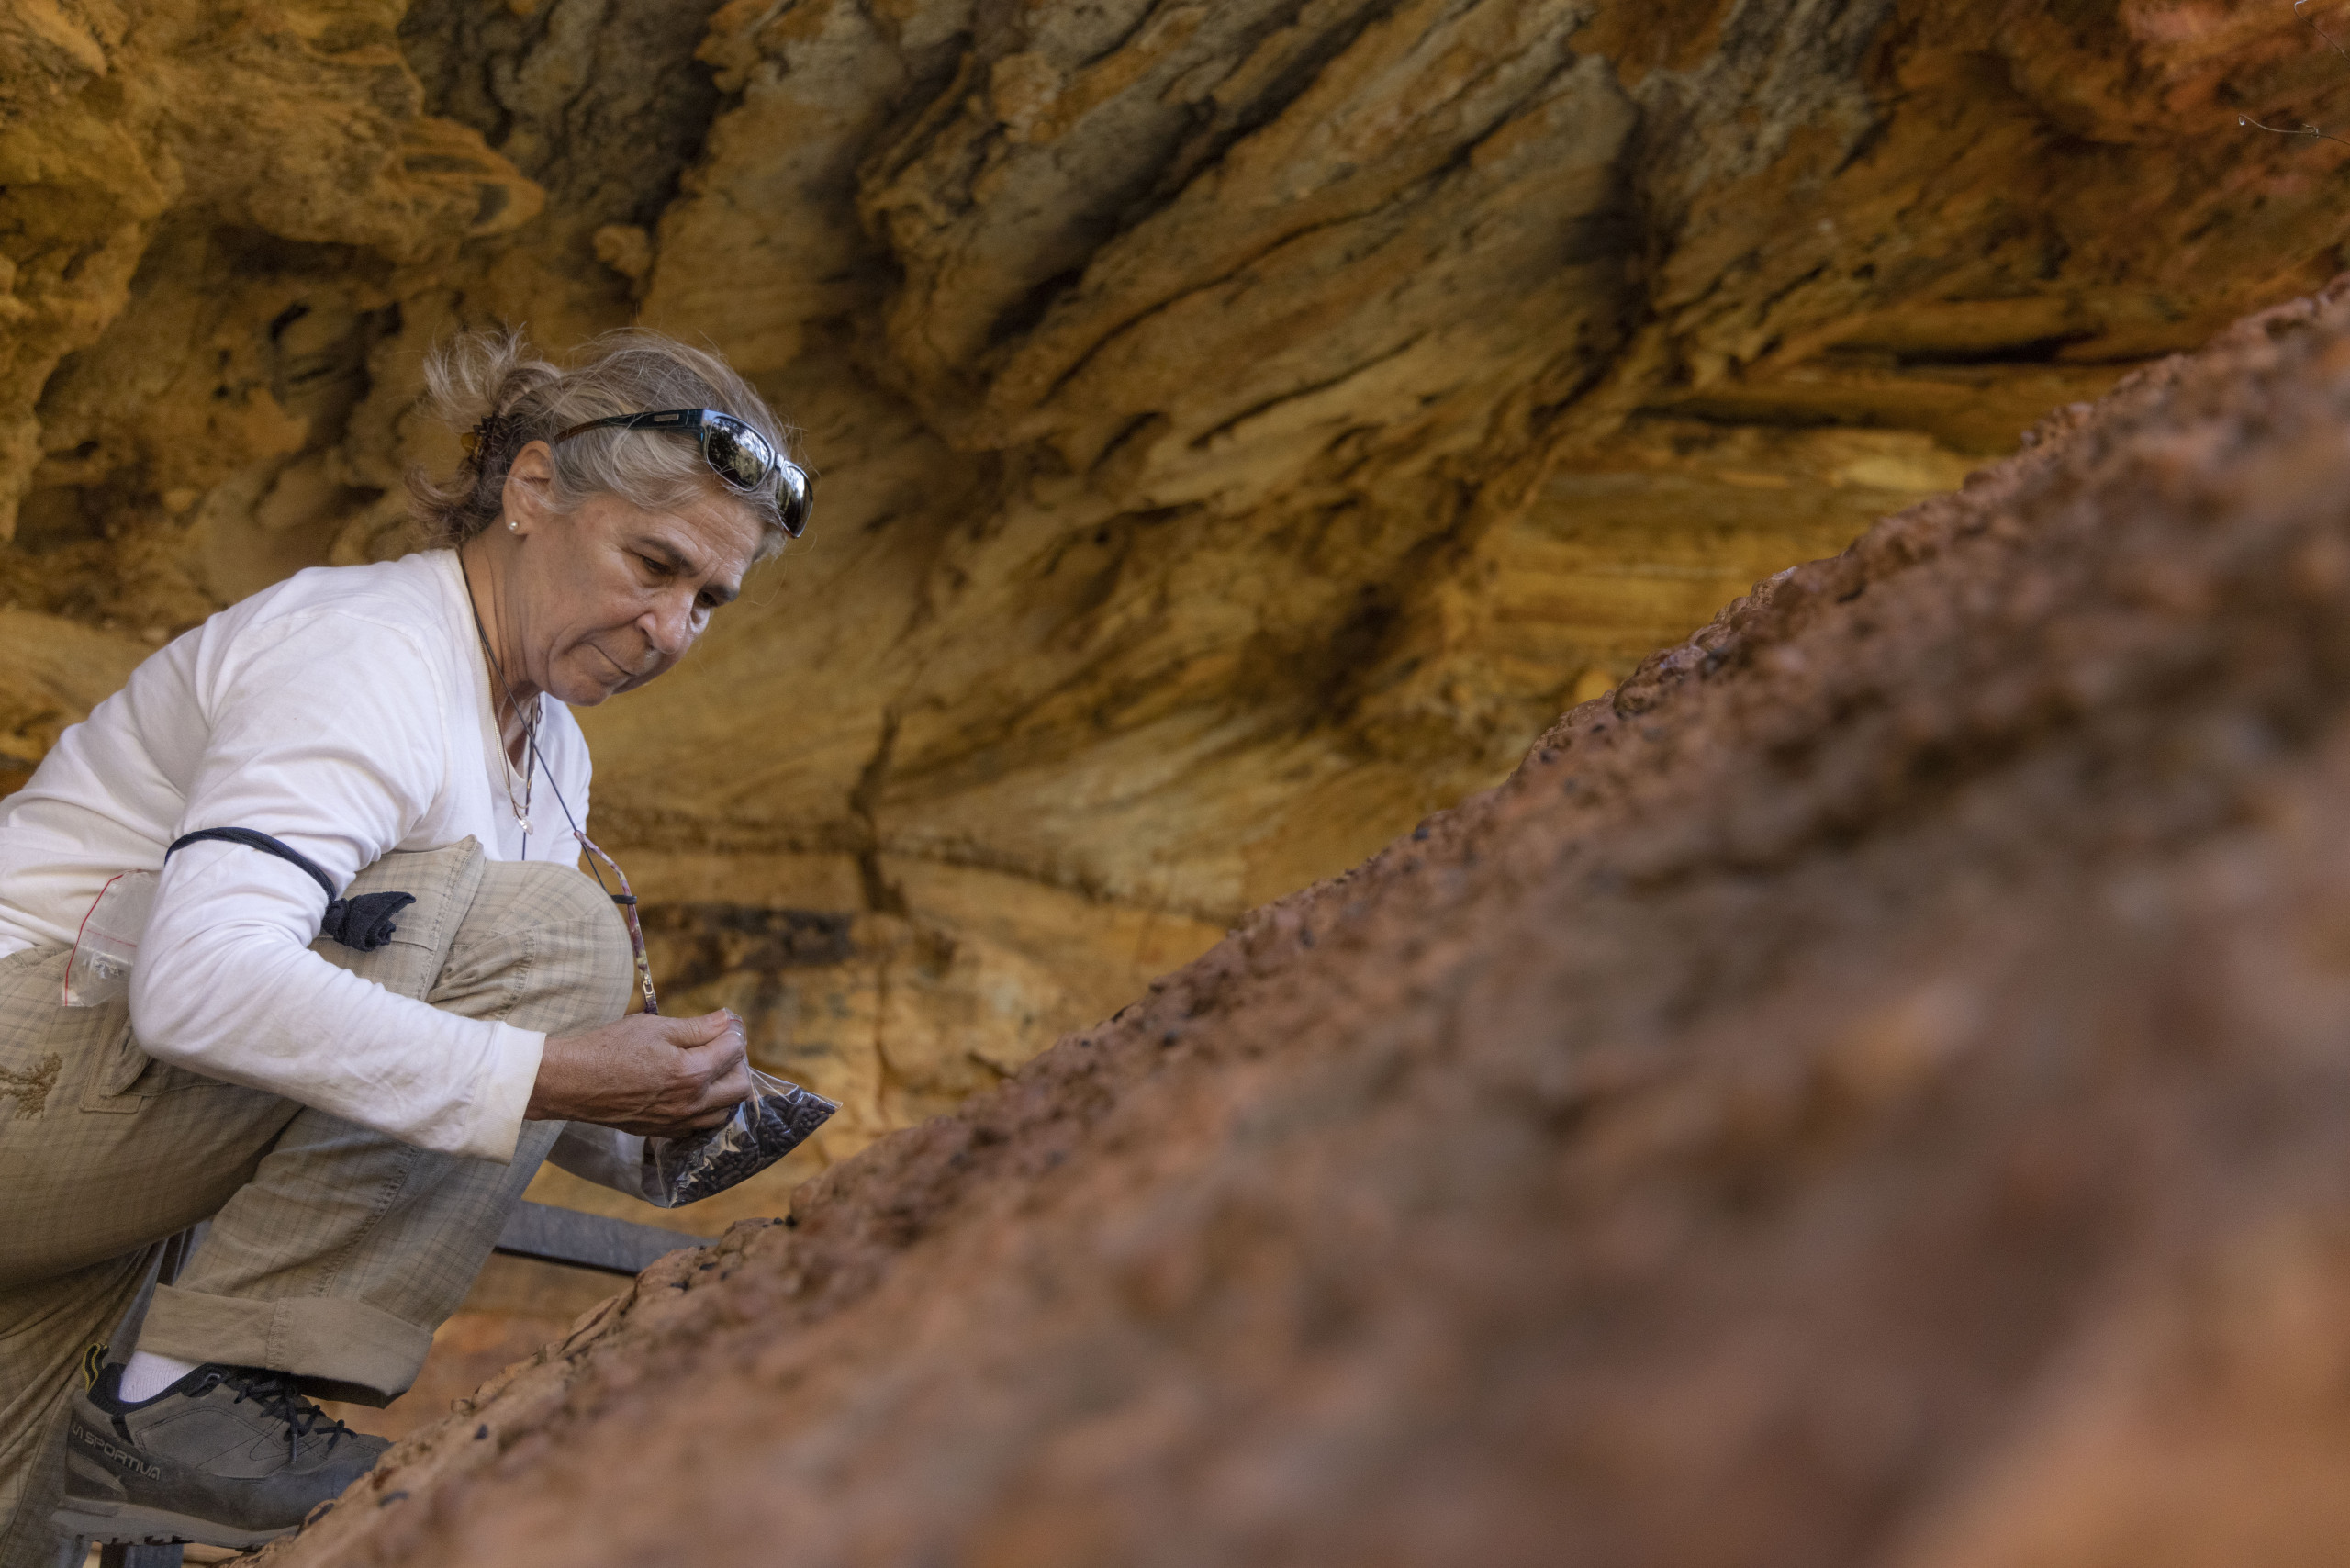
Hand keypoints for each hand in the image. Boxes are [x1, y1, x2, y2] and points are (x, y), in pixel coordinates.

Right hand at [525, 1009, 751, 1137]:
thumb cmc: (610, 1048)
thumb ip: (698, 1027)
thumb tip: (730, 1020)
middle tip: (719, 1047)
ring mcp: (678, 1122)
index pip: (735, 1050)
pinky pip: (700, 1125)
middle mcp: (691, 1103)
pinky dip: (706, 1109)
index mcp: (692, 1073)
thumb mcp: (655, 1027)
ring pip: (725, 1111)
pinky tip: (691, 1092)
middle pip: (741, 1086)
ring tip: (708, 1069)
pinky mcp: (664, 1132)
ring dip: (725, 1089)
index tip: (725, 1023)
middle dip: (737, 1063)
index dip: (733, 1032)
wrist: (573, 1082)